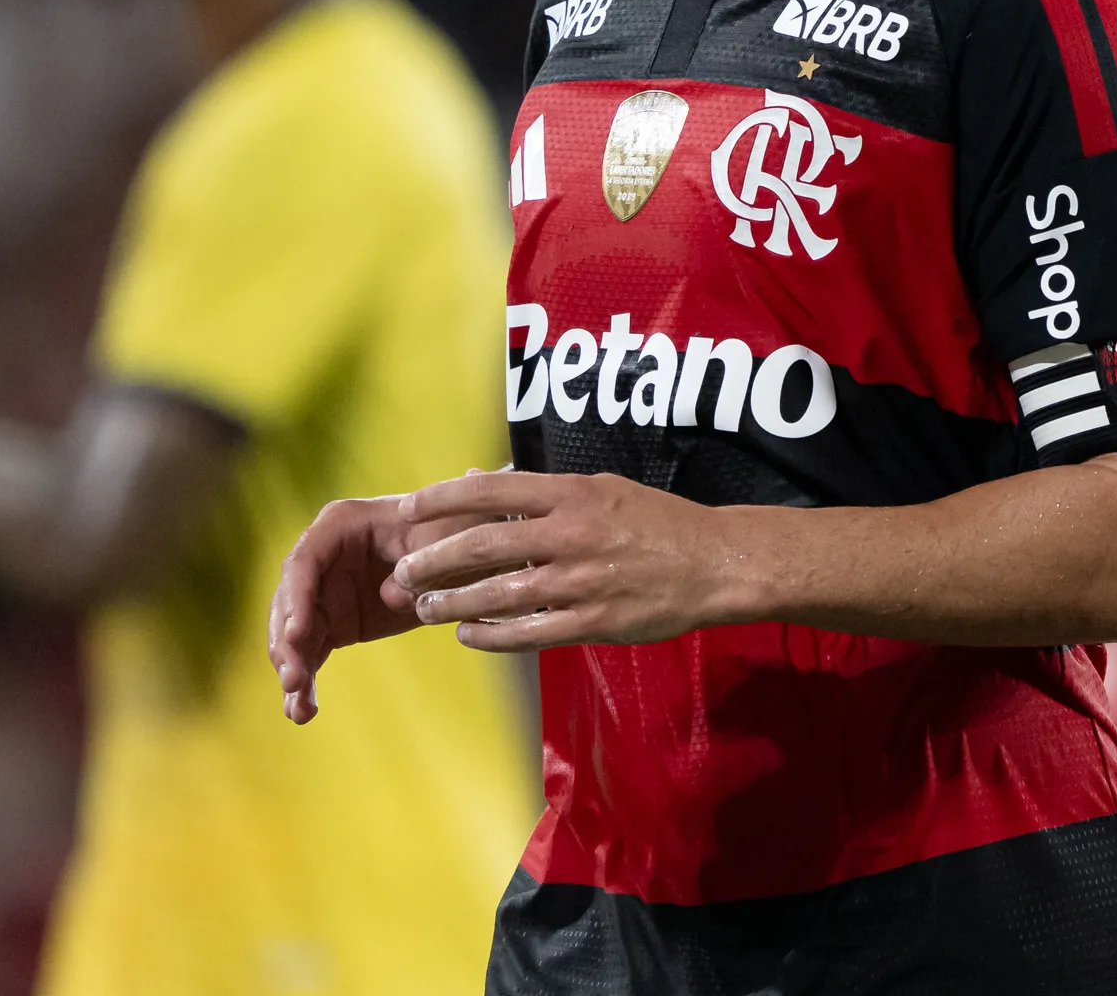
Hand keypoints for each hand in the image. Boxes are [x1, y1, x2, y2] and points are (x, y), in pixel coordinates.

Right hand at [269, 488, 470, 721]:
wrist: (464, 553)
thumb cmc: (451, 533)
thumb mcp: (444, 540)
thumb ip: (418, 566)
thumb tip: (389, 596)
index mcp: (341, 524)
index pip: (305, 560)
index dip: (296, 597)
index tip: (296, 633)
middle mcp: (322, 558)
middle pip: (290, 601)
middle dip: (287, 643)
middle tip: (293, 680)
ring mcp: (324, 593)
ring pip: (295, 634)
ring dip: (293, 669)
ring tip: (299, 709)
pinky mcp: (334, 623)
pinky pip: (313, 653)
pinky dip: (307, 683)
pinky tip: (302, 713)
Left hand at [388, 469, 758, 652]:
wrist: (715, 563)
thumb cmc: (657, 521)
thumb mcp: (603, 488)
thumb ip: (542, 490)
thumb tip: (477, 480)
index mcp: (574, 494)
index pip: (492, 490)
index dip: (442, 499)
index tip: (408, 509)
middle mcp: (573, 534)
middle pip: (485, 544)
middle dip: (435, 559)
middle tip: (402, 571)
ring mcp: (582, 581)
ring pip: (500, 594)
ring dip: (453, 602)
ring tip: (425, 607)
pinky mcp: (594, 621)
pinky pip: (529, 632)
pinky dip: (491, 636)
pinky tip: (467, 635)